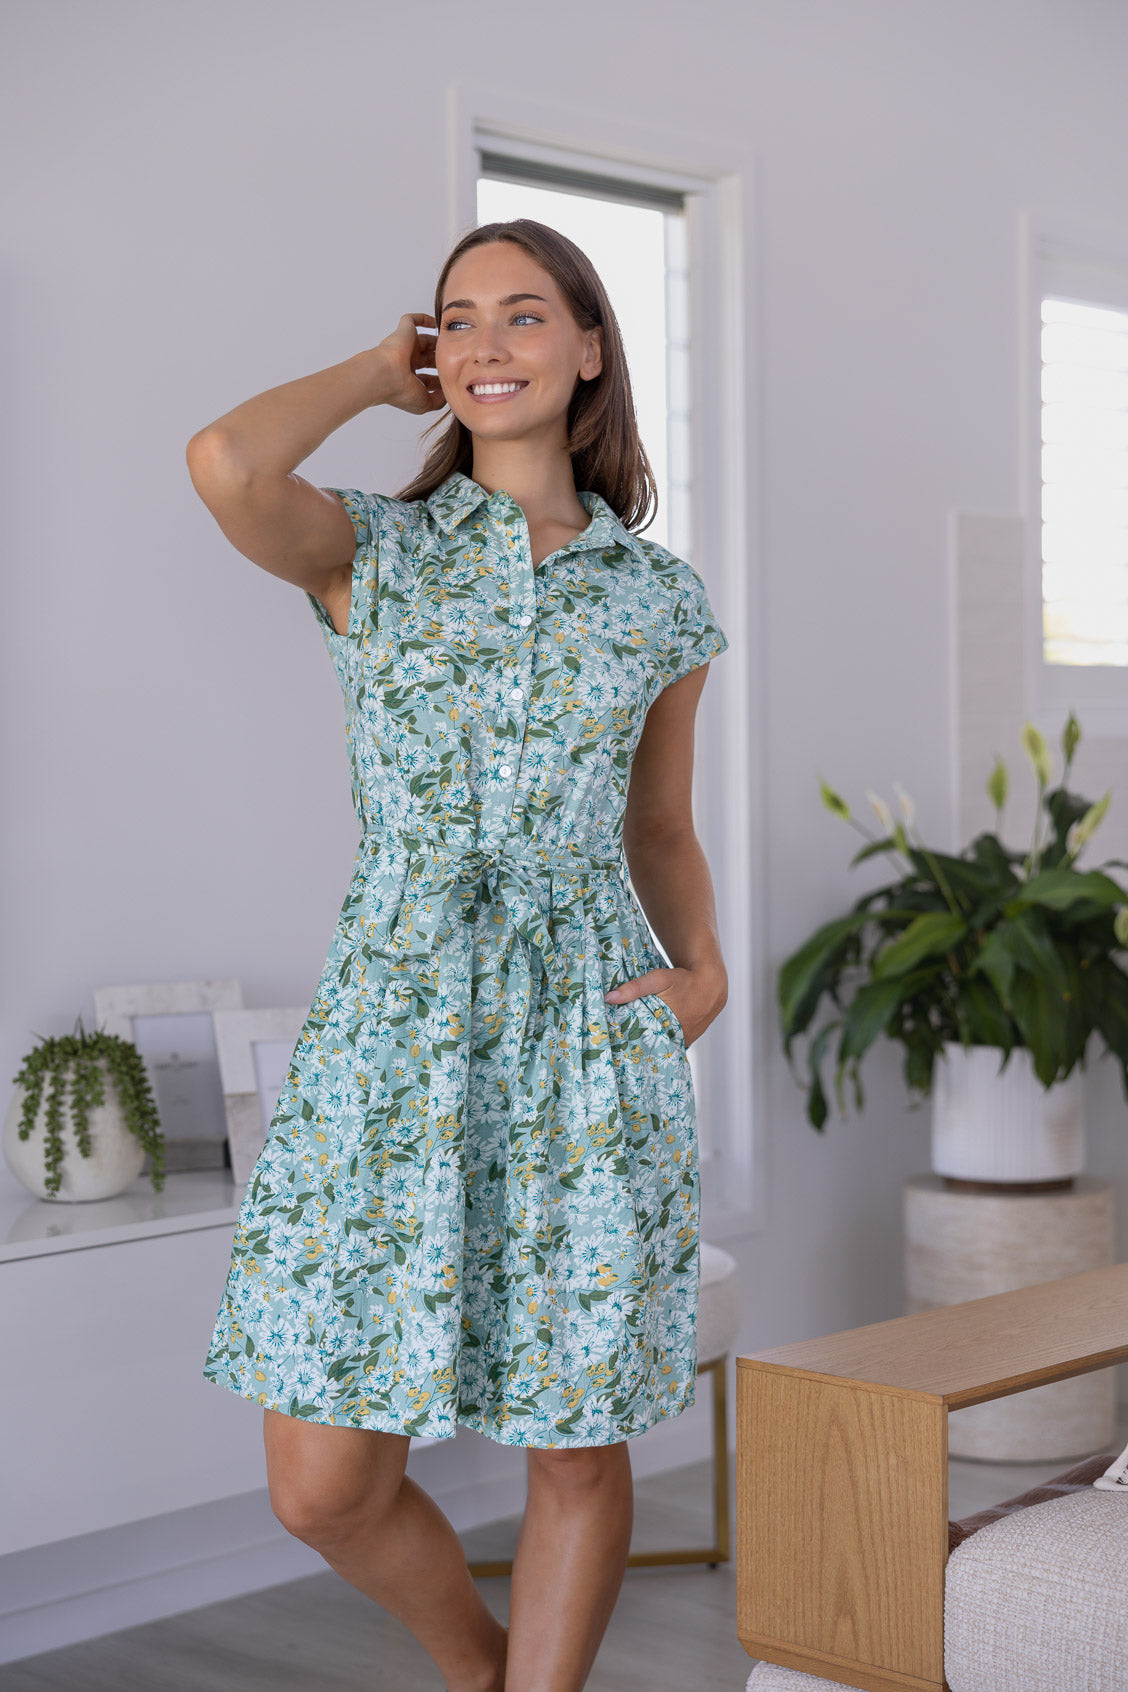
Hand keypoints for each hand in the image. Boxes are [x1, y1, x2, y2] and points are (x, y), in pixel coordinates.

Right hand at [372, 312, 446, 414]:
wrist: (384, 374)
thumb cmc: (401, 390)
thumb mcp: (424, 403)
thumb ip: (438, 400)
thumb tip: (447, 394)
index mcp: (409, 380)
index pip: (427, 378)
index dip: (440, 380)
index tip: (453, 381)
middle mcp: (406, 363)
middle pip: (428, 359)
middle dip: (442, 360)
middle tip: (457, 360)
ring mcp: (405, 346)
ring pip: (425, 341)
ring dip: (438, 342)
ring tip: (453, 343)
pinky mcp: (403, 331)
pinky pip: (412, 320)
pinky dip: (424, 319)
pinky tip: (436, 322)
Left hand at [603, 965, 725, 1048]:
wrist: (711, 982)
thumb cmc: (683, 980)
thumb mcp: (658, 980)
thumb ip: (634, 988)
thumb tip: (609, 998)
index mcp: (671, 1028)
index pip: (646, 1045)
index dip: (633, 1047)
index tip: (618, 1048)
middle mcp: (680, 1039)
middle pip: (656, 1048)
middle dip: (642, 1048)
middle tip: (623, 1048)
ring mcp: (687, 1040)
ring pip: (666, 1046)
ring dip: (654, 1045)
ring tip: (636, 1046)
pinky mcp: (691, 1038)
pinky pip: (674, 1043)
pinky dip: (665, 1041)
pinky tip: (654, 1038)